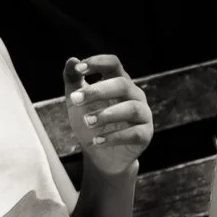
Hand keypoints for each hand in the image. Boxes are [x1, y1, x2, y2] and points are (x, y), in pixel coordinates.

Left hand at [67, 54, 153, 175]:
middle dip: (98, 91)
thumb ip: (73, 81)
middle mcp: (135, 95)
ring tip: (88, 122)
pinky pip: (134, 133)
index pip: (114, 64)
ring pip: (132, 108)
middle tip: (75, 100)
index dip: (98, 63)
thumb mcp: (76, 102)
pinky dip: (114, 137)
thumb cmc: (90, 122)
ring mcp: (143, 115)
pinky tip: (97, 140)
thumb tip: (72, 60)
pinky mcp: (145, 135)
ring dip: (107, 114)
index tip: (79, 69)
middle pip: (122, 84)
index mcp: (119, 82)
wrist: (100, 156)